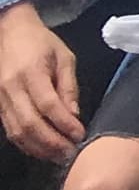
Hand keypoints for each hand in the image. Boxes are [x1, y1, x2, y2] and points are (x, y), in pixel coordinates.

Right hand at [0, 0, 78, 162]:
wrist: (9, 32)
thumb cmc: (41, 43)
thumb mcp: (64, 57)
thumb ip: (69, 86)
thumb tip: (74, 115)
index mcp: (31, 73)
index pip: (48, 105)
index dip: (64, 124)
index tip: (80, 135)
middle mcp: (11, 89)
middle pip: (30, 124)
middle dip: (51, 143)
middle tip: (70, 153)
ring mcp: (0, 99)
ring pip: (17, 132)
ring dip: (38, 148)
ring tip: (57, 156)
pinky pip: (9, 130)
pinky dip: (25, 144)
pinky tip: (40, 149)